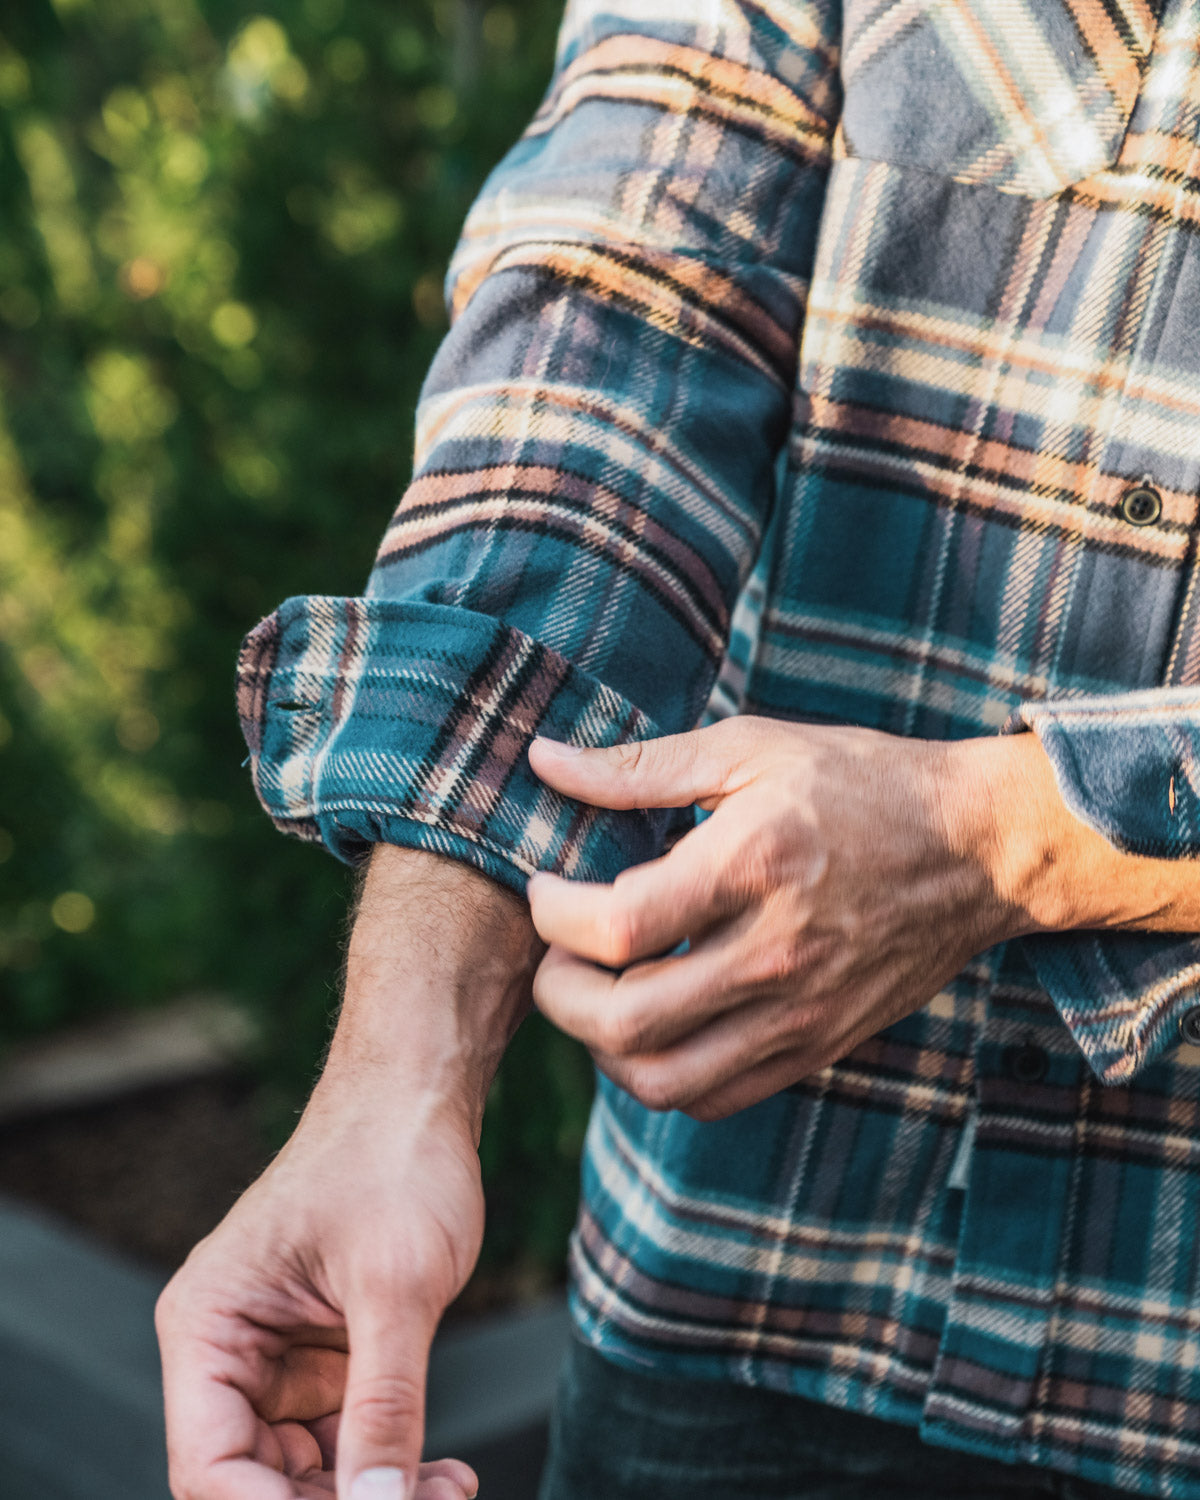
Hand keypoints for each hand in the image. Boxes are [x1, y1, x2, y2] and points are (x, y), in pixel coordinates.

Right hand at [156, 1090, 483, 1499]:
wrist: (423, 1095)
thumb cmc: (393, 1157)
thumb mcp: (396, 1286)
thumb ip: (385, 1404)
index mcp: (208, 1324)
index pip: (210, 1465)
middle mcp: (231, 1349)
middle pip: (257, 1481)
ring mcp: (280, 1359)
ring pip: (306, 1476)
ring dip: (374, 1496)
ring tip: (448, 1491)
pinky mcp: (328, 1358)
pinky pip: (347, 1442)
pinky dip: (392, 1466)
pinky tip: (446, 1475)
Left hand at [526, 718, 1028, 1120]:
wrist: (977, 848)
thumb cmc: (858, 783)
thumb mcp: (751, 748)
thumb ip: (640, 766)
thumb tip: (545, 762)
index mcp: (751, 865)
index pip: (617, 928)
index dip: (554, 918)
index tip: (546, 891)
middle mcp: (774, 952)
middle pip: (625, 1023)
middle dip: (558, 994)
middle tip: (554, 954)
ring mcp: (800, 1012)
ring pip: (663, 1080)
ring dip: (603, 1047)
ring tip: (596, 995)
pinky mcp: (819, 1045)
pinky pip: (716, 1096)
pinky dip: (663, 1074)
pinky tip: (656, 1022)